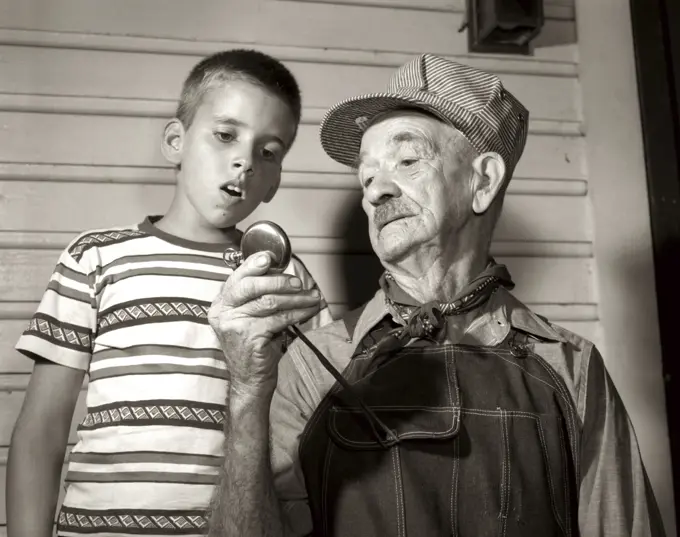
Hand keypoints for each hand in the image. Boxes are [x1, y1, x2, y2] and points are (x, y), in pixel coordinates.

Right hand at [208, 252, 321, 393]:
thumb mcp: (251, 317)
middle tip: (298, 283)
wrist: (250, 380)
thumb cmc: (255, 345)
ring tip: (312, 297)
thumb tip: (283, 275)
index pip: (237, 278)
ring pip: (270, 302)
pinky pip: (279, 318)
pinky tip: (309, 311)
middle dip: (279, 281)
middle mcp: (222, 312)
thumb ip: (258, 296)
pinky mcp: (249, 336)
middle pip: (251, 286)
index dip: (253, 264)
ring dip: (296, 298)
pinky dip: (298, 313)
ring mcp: (234, 324)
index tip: (271, 258)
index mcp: (221, 304)